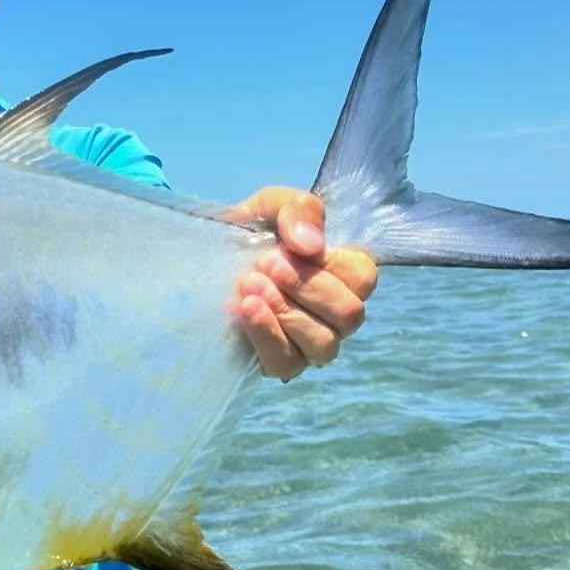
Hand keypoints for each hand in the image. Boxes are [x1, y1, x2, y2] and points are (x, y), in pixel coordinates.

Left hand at [224, 187, 377, 381]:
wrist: (206, 257)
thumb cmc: (253, 230)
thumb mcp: (273, 205)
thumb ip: (299, 211)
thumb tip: (310, 244)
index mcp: (345, 273)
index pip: (363, 278)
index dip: (327, 266)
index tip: (284, 250)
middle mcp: (336, 314)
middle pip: (348, 314)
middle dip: (303, 287)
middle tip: (262, 266)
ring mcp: (311, 343)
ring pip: (324, 345)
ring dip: (285, 312)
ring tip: (249, 286)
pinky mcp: (280, 362)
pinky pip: (287, 364)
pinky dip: (266, 335)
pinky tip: (243, 309)